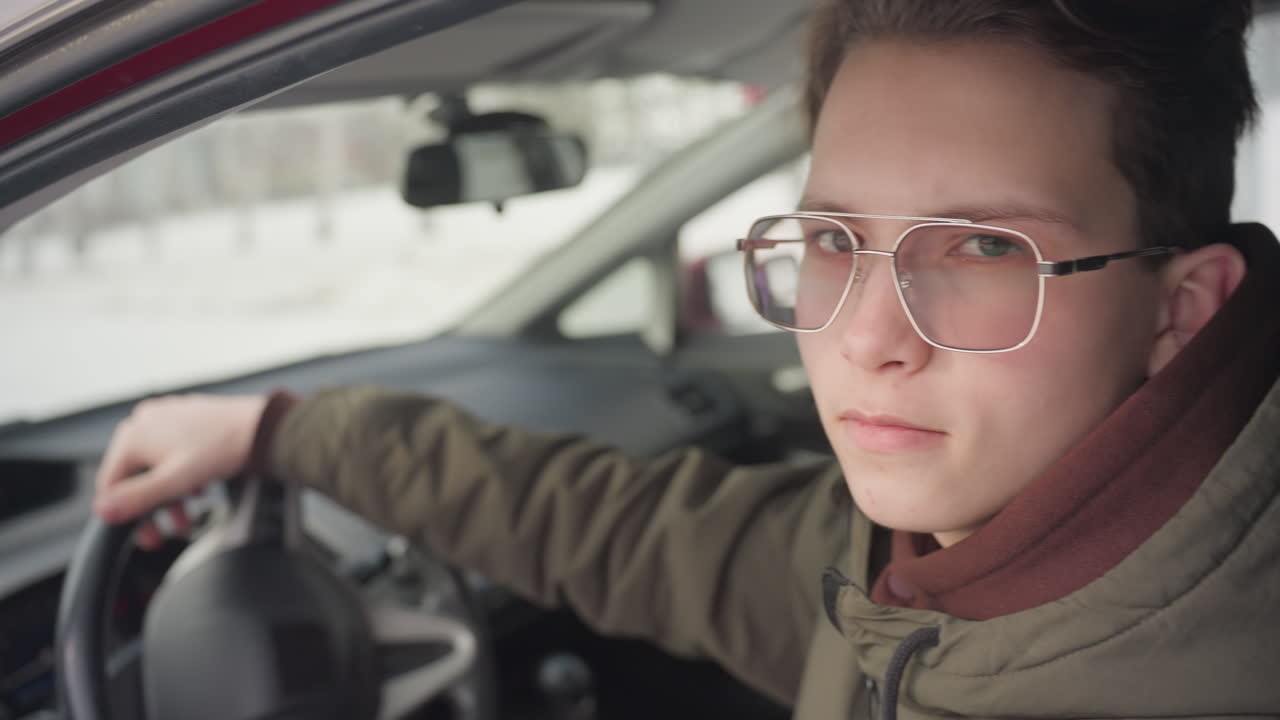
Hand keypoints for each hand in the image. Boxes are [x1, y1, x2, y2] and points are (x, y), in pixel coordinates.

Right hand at [94, 394, 267, 547]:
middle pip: (134, 476)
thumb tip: (103, 510)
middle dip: (155, 507)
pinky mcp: (182, 419)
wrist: (261, 428)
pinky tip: (198, 487)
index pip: (111, 484)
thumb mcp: (175, 481)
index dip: (126, 514)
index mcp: (133, 435)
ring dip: (170, 495)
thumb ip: (138, 497)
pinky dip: (180, 475)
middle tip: (170, 530)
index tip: (145, 535)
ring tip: (189, 513)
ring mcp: (164, 417)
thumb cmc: (223, 447)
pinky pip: (170, 453)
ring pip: (154, 466)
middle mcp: (143, 421)